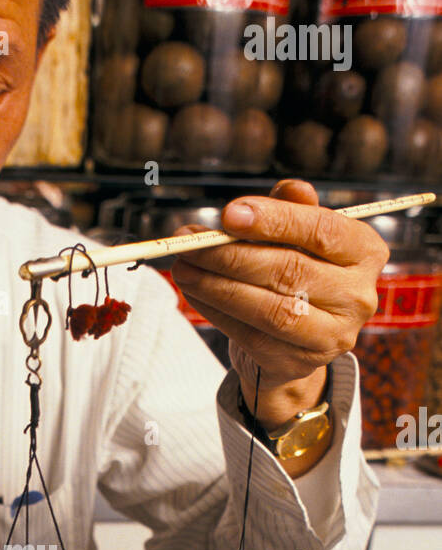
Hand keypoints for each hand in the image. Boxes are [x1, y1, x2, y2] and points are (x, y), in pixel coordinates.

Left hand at [169, 179, 388, 427]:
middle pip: (289, 271)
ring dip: (217, 286)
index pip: (321, 231)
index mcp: (366, 252)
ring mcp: (332, 335)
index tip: (229, 214)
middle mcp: (358, 296)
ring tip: (183, 268)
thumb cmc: (297, 270)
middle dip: (231, 256)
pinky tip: (194, 292)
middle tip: (190, 244)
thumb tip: (290, 187)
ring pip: (269, 308)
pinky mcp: (300, 362)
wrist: (296, 338)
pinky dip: (216, 312)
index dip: (275, 220)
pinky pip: (251, 335)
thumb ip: (292, 208)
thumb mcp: (299, 234)